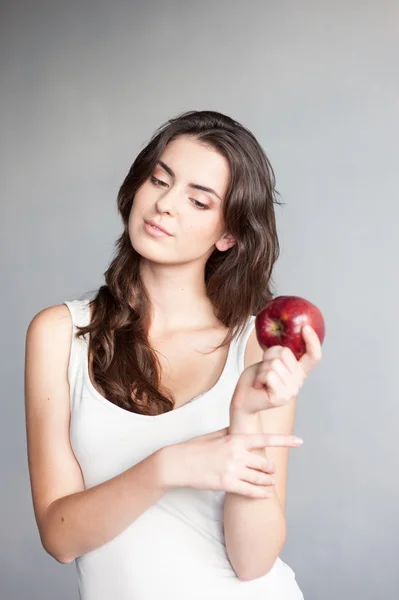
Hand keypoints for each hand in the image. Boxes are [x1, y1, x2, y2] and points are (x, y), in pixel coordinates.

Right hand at [162, 427, 303, 498]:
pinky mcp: (227, 484)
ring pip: (260, 478)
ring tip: (271, 482)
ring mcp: (232, 470)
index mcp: (235, 439)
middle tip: (272, 471)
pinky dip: (261, 494)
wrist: (178, 463)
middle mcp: (237, 453)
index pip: (265, 439)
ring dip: (268, 481)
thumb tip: (242, 429)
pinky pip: (250, 491)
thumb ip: (232, 433)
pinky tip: (266, 495)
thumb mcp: (215, 435)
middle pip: (264, 462)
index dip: (284, 440)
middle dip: (270, 468)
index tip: (299, 441)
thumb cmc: (195, 447)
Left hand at [232, 325, 321, 413]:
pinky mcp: (281, 397)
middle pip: (286, 353)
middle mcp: (299, 381)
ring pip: (275, 363)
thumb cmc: (257, 376)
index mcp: (299, 371)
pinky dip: (259, 377)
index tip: (306, 327)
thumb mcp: (271, 360)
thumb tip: (285, 333)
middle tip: (264, 368)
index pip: (314, 356)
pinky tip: (259, 385)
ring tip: (261, 378)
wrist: (245, 398)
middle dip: (269, 355)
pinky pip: (269, 374)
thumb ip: (281, 353)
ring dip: (262, 368)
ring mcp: (292, 391)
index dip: (313, 341)